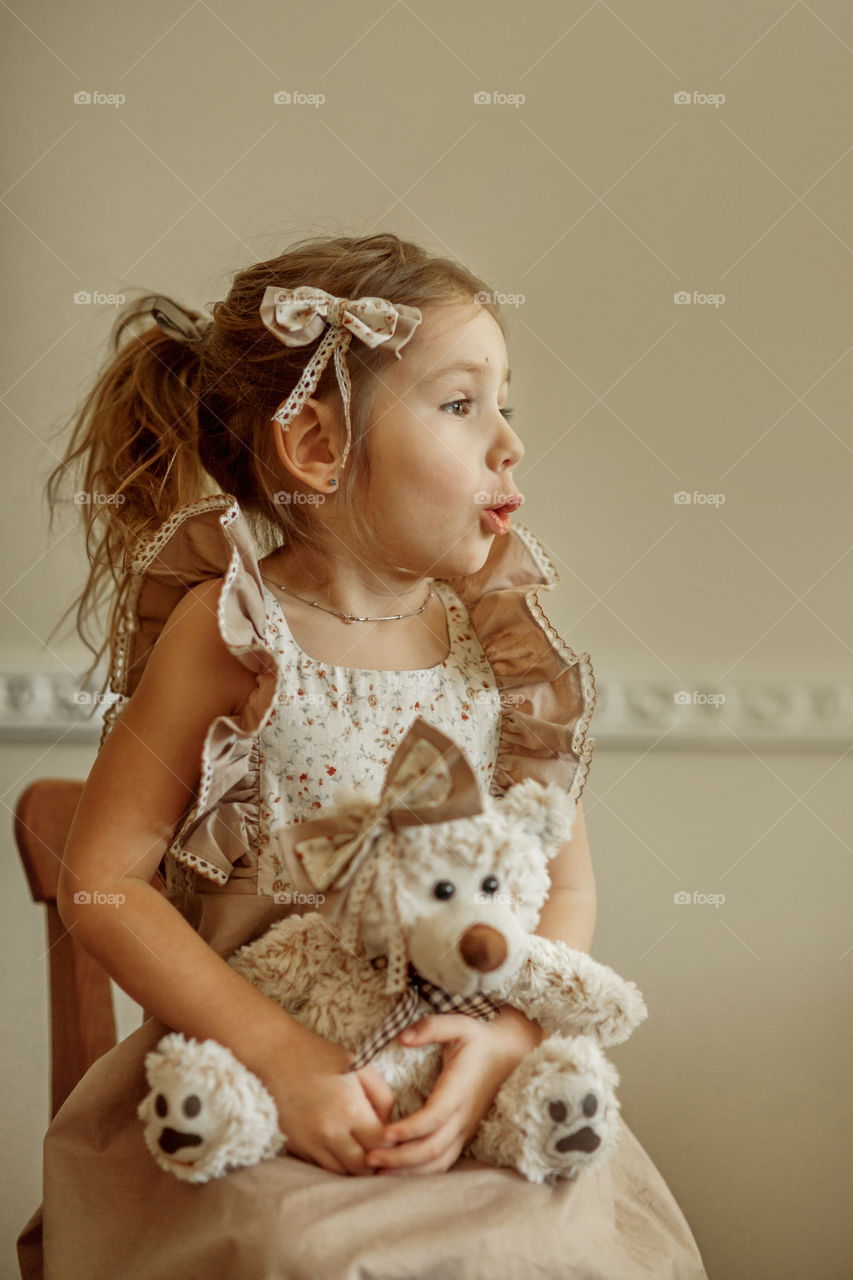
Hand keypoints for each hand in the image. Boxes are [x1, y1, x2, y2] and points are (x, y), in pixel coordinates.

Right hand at [260, 1024, 396, 1176]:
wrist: (278, 1055)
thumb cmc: (323, 1056)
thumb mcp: (362, 1066)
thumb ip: (383, 1098)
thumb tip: (389, 1126)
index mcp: (351, 1110)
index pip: (381, 1146)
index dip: (392, 1144)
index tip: (393, 1137)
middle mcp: (330, 1132)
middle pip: (362, 1168)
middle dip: (375, 1162)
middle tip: (380, 1149)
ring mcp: (310, 1142)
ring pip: (341, 1173)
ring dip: (354, 1165)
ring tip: (360, 1149)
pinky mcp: (296, 1146)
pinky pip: (321, 1166)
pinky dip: (334, 1162)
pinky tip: (339, 1145)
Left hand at [365, 1007, 544, 1175]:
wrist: (509, 1052)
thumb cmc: (480, 1038)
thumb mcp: (460, 1023)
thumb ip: (431, 1027)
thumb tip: (402, 1037)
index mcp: (459, 1089)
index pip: (433, 1118)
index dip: (409, 1129)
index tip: (383, 1134)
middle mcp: (464, 1115)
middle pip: (433, 1148)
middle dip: (400, 1158)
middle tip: (369, 1158)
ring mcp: (465, 1128)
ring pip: (439, 1162)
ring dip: (409, 1171)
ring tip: (378, 1171)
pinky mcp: (464, 1134)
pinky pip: (444, 1161)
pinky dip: (421, 1172)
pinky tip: (398, 1171)